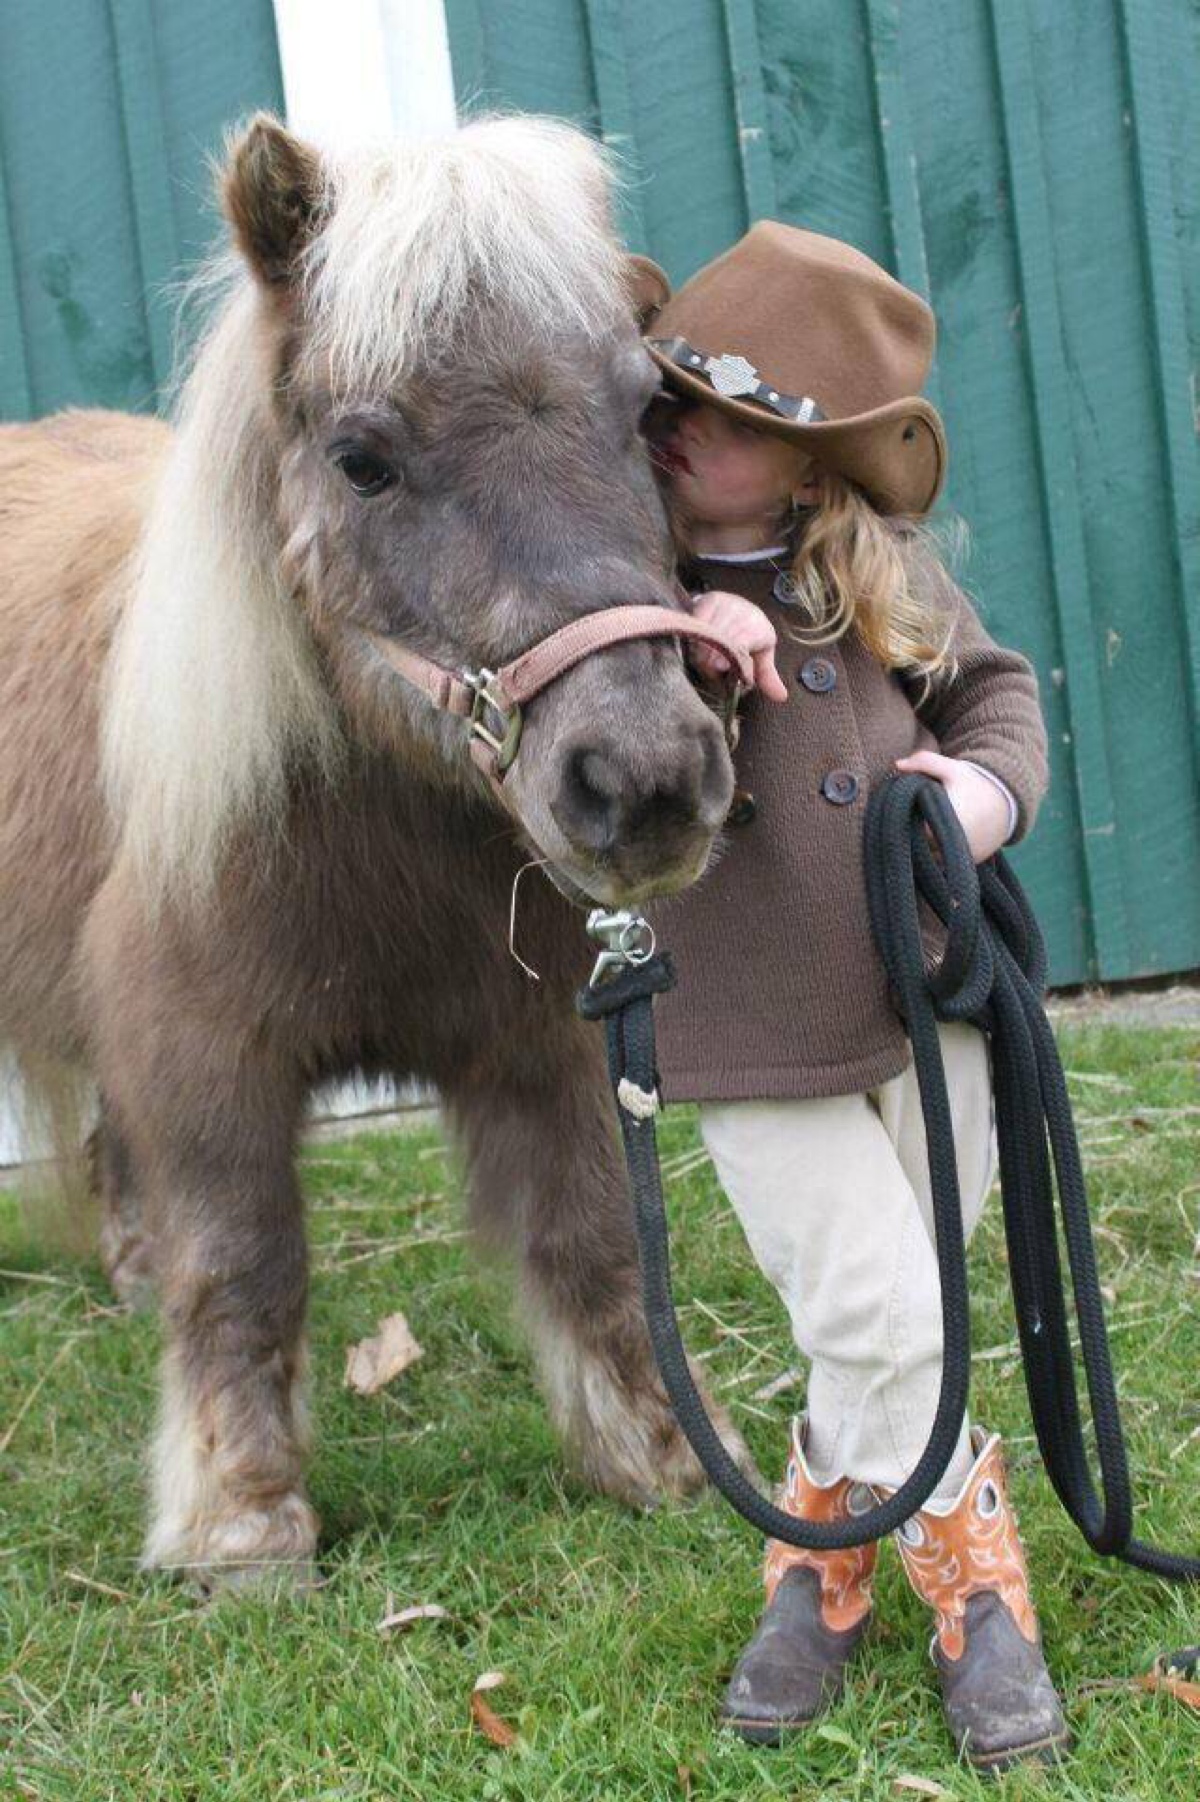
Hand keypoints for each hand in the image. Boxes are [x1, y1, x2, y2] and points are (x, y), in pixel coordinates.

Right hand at [685, 590, 788, 702]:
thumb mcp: (760, 658)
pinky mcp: (710, 598)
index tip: (718, 666)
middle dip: (711, 656)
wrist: (738, 609)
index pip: (743, 642)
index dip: (730, 654)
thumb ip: (766, 677)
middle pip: (723, 637)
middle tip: (707, 670)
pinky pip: (697, 618)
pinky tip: (693, 643)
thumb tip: (781, 697)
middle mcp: (747, 612)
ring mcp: (728, 603)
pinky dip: (694, 632)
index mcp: (762, 629)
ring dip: (700, 647)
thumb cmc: (750, 638)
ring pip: (708, 629)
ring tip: (700, 659)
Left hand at [893, 749, 1010, 863]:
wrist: (1009, 802)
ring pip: (931, 858)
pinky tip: (938, 840)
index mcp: (942, 824)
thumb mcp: (952, 768)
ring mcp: (962, 857)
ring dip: (924, 848)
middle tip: (909, 821)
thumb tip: (897, 765)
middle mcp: (951, 846)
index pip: (908, 829)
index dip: (900, 820)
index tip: (900, 811)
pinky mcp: (971, 863)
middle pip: (918, 846)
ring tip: (924, 831)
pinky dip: (940, 854)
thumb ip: (924, 762)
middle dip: (911, 835)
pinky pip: (947, 863)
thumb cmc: (975, 784)